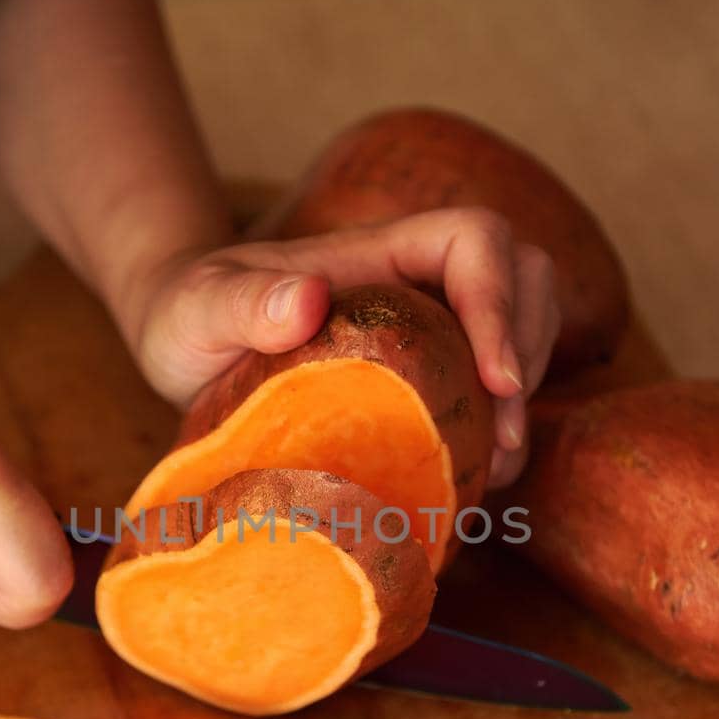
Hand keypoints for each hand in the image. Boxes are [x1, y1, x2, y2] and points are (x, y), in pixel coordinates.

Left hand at [121, 209, 560, 487]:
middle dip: (531, 351)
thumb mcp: (199, 308)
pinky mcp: (431, 371)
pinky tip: (477, 478)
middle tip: (503, 437)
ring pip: (526, 328)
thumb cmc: (190, 315)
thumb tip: (307, 299)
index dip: (499, 300)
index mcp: (377, 251)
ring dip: (527, 395)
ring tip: (496, 463)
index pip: (473, 240)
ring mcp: (432, 324)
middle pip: (524, 277)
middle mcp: (419, 280)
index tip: (495, 379)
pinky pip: (495, 384)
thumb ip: (242, 302)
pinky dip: (503, 426)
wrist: (186, 344)